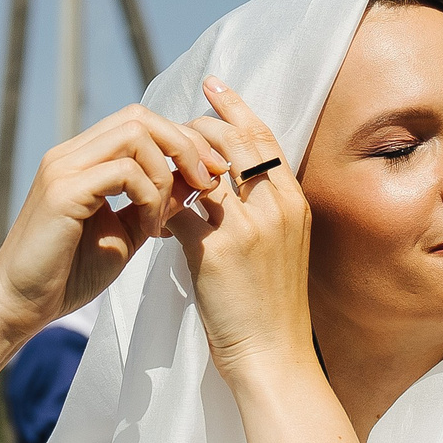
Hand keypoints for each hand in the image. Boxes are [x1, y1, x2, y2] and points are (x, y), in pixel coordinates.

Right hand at [0, 105, 228, 340]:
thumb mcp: (128, 232)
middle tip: (207, 181)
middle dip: (185, 145)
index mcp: (83, 158)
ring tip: (164, 217)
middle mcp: (70, 154)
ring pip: (134, 134)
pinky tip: (148, 228)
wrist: (21, 304)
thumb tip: (196, 181)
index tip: (211, 174)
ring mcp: (63, 168)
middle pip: (140, 117)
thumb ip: (158, 204)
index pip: (140, 121)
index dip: (183, 141)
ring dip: (166, 174)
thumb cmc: (70, 273)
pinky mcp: (62, 192)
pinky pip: (122, 171)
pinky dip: (148, 195)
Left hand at [169, 78, 317, 379]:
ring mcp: (248, 227)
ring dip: (173, 163)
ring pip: (201, 169)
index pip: (264, 137)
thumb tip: (225, 183)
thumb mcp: (281, 248)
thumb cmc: (272, 309)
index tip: (213, 85)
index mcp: (293, 203)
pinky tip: (149, 218)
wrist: (272, 357)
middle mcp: (275, 207)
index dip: (236, 107)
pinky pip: (179, 210)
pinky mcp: (217, 251)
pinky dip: (161, 208)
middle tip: (171, 124)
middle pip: (232, 141)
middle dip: (197, 125)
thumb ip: (262, 212)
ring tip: (154, 166)